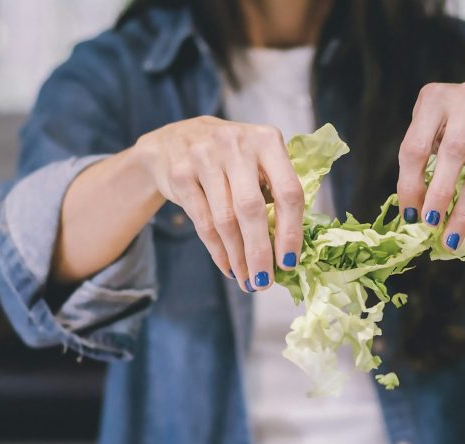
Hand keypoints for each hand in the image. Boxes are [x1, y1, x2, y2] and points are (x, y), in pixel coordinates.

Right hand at [133, 116, 303, 291]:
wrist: (173, 141)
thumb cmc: (229, 159)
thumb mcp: (258, 159)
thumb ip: (276, 191)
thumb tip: (290, 248)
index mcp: (267, 140)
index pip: (288, 191)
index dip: (291, 231)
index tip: (289, 262)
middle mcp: (236, 145)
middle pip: (252, 209)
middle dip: (260, 252)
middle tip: (265, 282)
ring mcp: (204, 157)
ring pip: (225, 220)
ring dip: (238, 257)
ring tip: (247, 280)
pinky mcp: (180, 175)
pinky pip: (203, 222)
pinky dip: (218, 251)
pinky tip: (229, 267)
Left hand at [397, 81, 464, 250]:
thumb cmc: (458, 123)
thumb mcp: (434, 127)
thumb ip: (421, 158)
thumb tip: (412, 209)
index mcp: (434, 98)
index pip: (415, 148)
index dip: (410, 185)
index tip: (408, 214)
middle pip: (450, 155)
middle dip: (438, 196)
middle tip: (429, 225)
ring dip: (463, 209)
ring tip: (450, 234)